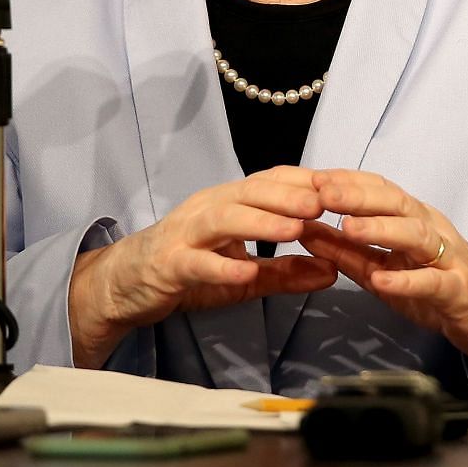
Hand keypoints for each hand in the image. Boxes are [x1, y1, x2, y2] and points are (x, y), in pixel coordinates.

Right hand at [70, 166, 336, 367]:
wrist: (122, 285)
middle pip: (251, 192)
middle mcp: (208, 209)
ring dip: (261, 222)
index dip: (308, 182)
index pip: (272, 181)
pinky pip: (194, 262)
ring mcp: (185, 234)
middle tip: (326, 203)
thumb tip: (334, 272)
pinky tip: (244, 273)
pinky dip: (220, 267)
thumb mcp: (243, 275)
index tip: (344, 188)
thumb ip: (286, 272)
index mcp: (230, 203)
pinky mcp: (167, 264)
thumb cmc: (187, 269)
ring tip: (294, 229)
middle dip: (290, 195)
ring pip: (224, 219)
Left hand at [298, 170, 467, 369]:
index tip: (310, 178)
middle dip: (358, 196)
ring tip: (348, 228)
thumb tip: (307, 232)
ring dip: (381, 229)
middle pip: (397, 203)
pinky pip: (434, 283)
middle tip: (322, 192)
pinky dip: (408, 281)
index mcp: (414, 221)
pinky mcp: (460, 290)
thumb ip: (349, 253)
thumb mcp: (387, 269)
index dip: (347, 182)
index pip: (380, 190)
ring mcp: (449, 259)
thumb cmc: (440, 287)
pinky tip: (383, 281)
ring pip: (417, 235)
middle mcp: (433, 230)